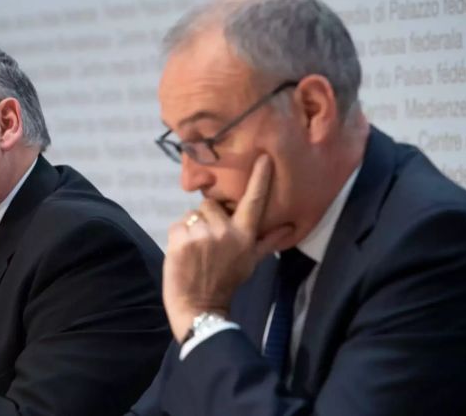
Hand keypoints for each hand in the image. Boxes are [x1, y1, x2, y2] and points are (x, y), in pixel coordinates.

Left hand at [163, 155, 292, 341]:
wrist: (199, 307)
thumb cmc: (226, 283)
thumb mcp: (250, 262)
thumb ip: (267, 241)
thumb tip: (288, 226)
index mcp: (244, 236)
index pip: (254, 202)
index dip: (259, 179)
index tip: (264, 157)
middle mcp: (225, 232)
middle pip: (210, 205)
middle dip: (206, 219)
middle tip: (207, 244)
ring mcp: (202, 235)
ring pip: (192, 215)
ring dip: (191, 228)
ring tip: (195, 251)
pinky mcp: (181, 239)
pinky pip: (176, 225)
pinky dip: (177, 237)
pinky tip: (183, 254)